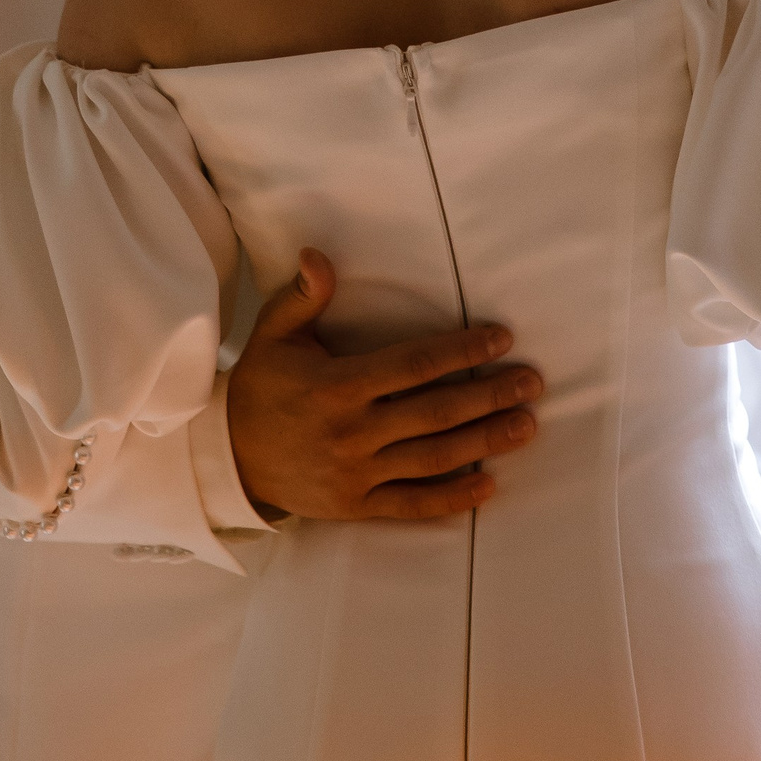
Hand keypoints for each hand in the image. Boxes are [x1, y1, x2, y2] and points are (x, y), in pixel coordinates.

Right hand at [227, 249, 539, 522]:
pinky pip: (413, 504)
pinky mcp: (357, 505)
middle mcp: (351, 431)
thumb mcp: (274, 334)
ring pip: (434, 458)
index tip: (500, 338)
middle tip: (532, 382)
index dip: (462, 350)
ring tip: (526, 425)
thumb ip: (303, 296)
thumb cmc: (259, 387)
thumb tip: (319, 256)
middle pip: (436, 411)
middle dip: (489, 394)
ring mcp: (357, 473)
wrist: (228, 459)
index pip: (414, 364)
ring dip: (485, 441)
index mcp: (337, 385)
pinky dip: (452, 498)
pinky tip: (489, 485)